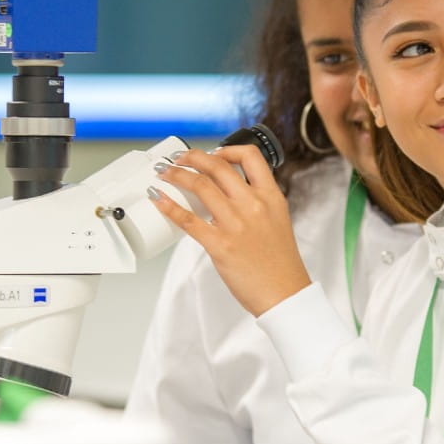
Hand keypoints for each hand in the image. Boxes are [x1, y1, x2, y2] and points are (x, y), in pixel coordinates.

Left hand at [149, 144, 311, 315]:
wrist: (285, 293)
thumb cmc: (281, 265)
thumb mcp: (278, 222)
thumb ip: (258, 204)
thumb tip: (230, 196)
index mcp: (271, 197)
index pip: (250, 156)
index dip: (228, 149)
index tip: (214, 154)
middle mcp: (254, 205)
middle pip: (218, 166)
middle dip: (192, 157)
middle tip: (180, 159)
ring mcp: (236, 224)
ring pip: (200, 185)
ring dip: (176, 174)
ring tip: (165, 173)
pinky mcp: (220, 244)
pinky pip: (188, 219)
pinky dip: (169, 205)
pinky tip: (159, 198)